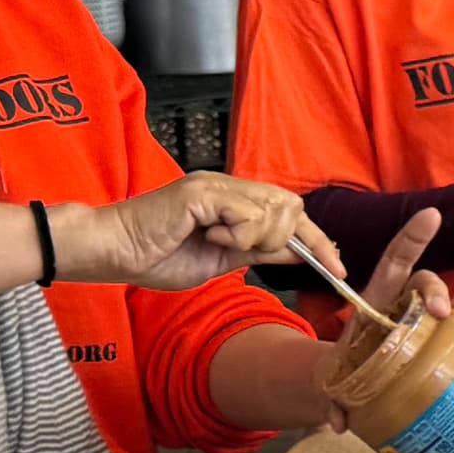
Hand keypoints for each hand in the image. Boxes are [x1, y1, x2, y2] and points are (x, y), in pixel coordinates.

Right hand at [56, 174, 335, 293]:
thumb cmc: (157, 256)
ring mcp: (215, 186)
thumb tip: (298, 252)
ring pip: (274, 209)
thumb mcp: (222, 260)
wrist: (116, 252)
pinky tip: (209, 236)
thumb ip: (259, 251)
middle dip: (290, 238)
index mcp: (233, 201)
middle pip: (292, 204)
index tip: (337, 267)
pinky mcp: (202, 191)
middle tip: (252, 252)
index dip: (318, 239)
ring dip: (257, 238)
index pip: (290, 212)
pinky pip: (247, 215)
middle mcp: (228, 187)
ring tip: (220, 242)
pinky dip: (237, 234)